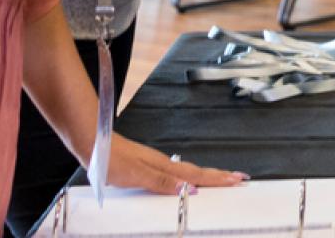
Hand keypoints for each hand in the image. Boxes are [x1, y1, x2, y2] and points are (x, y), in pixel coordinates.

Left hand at [104, 133, 246, 193]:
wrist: (95, 145)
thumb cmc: (112, 161)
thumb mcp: (137, 175)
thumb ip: (162, 182)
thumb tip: (189, 188)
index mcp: (165, 167)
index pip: (197, 175)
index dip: (218, 179)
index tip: (237, 180)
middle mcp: (164, 164)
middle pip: (198, 171)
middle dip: (219, 176)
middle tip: (239, 178)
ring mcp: (158, 163)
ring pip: (189, 170)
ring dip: (207, 175)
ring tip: (221, 178)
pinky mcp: (149, 165)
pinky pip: (178, 171)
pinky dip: (190, 175)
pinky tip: (188, 178)